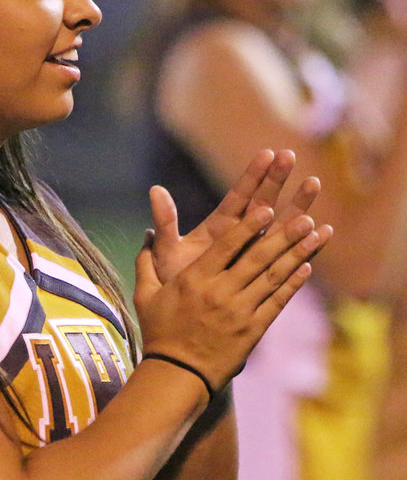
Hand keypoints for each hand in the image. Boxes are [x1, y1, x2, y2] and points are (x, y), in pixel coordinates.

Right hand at [134, 202, 332, 392]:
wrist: (177, 374)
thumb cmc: (159, 333)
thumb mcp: (145, 296)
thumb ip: (146, 262)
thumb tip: (146, 232)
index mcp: (194, 280)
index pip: (226, 246)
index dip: (249, 226)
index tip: (268, 208)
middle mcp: (220, 292)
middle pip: (257, 257)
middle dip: (283, 235)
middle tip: (305, 215)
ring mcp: (239, 312)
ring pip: (273, 277)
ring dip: (297, 254)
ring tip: (317, 234)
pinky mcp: (253, 330)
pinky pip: (276, 302)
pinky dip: (293, 284)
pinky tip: (307, 267)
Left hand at [147, 149, 321, 284]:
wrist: (183, 326)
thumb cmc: (172, 288)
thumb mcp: (165, 255)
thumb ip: (167, 223)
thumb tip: (155, 189)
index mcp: (217, 229)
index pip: (238, 197)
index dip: (252, 176)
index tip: (267, 153)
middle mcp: (239, 238)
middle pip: (262, 203)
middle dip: (277, 180)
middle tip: (291, 155)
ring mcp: (254, 256)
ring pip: (280, 227)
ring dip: (297, 206)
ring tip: (314, 183)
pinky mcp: (266, 278)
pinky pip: (289, 260)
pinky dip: (306, 248)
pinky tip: (324, 233)